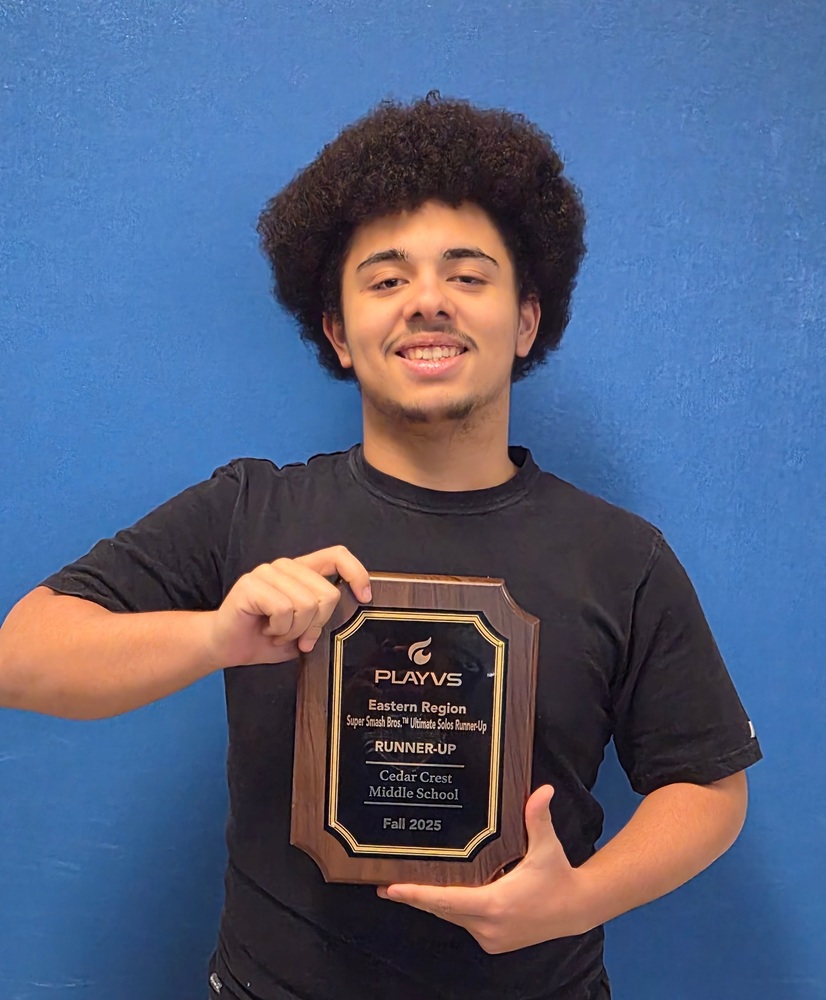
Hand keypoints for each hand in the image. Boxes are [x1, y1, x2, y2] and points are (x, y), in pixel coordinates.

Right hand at [205, 546, 370, 668]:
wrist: (224, 646)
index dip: (357, 573)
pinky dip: (279, 630)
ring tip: (277, 633)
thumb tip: (349, 615)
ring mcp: (267, 572)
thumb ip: (323, 619)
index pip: (337, 555)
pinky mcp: (251, 584)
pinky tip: (266, 630)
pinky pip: (283, 610)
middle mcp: (286, 566)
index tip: (364, 598)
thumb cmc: (263, 638)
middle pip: (327, 593)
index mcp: (302, 572)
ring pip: (306, 604)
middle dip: (316, 625)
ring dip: (294, 631)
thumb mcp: (304, 630)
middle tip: (297, 636)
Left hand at [377, 786, 593, 953]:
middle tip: (386, 885)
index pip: (446, 900)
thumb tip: (543, 789)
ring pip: (452, 917)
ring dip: (434, 903)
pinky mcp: (494, 941)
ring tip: (407, 887)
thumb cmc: (558, 876)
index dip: (417, 894)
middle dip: (416, 897)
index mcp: (495, 904)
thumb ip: (538, 818)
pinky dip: (453, 909)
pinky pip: (465, 922)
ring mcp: (490, 937)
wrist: (576, 910)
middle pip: (443, 909)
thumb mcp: (547, 846)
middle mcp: (488, 926)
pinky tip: (443, 893)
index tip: (392, 888)